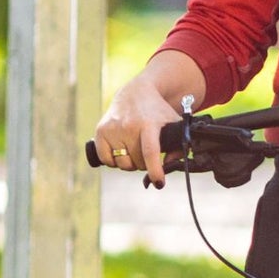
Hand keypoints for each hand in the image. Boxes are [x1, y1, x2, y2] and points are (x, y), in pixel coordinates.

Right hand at [93, 58, 198, 183]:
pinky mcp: (100, 131)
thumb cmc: (158, 113)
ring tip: (134, 151)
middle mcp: (129, 126)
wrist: (135, 94)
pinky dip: (114, 162)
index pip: (150, 152)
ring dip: (129, 164)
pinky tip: (121, 152)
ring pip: (121, 164)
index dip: (155, 170)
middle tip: (147, 154)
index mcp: (149, 125)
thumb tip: (169, 165)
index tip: (159, 183)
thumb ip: (178, 146)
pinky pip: (106, 160)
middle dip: (144, 165)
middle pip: (137, 162)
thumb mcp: (174, 124)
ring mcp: (113, 129)